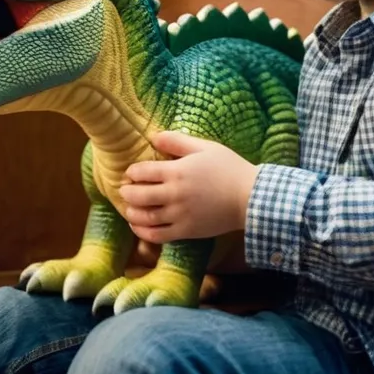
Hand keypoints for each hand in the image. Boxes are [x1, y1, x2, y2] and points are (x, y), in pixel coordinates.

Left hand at [118, 131, 260, 243]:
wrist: (249, 197)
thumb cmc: (229, 168)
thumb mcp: (204, 147)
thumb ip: (177, 141)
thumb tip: (153, 137)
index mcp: (177, 171)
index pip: (142, 172)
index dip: (132, 172)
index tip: (131, 173)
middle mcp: (174, 194)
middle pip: (138, 195)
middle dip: (127, 192)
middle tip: (124, 189)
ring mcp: (179, 215)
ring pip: (144, 217)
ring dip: (131, 213)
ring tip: (129, 209)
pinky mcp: (186, 232)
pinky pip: (157, 236)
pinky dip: (142, 232)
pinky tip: (138, 227)